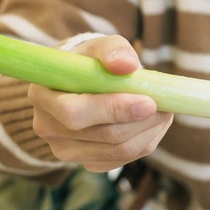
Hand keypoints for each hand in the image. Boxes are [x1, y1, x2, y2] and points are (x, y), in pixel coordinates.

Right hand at [29, 35, 172, 171]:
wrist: (80, 84)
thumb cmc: (89, 62)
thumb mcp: (98, 47)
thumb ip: (112, 49)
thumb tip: (127, 64)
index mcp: (43, 96)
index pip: (75, 113)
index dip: (114, 109)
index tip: (149, 101)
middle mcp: (48, 128)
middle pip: (104, 135)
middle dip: (142, 121)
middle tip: (166, 106)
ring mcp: (66, 150)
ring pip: (119, 151)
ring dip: (149, 131)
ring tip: (164, 111)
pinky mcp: (87, 163)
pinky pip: (124, 159)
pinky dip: (145, 141)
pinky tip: (151, 124)